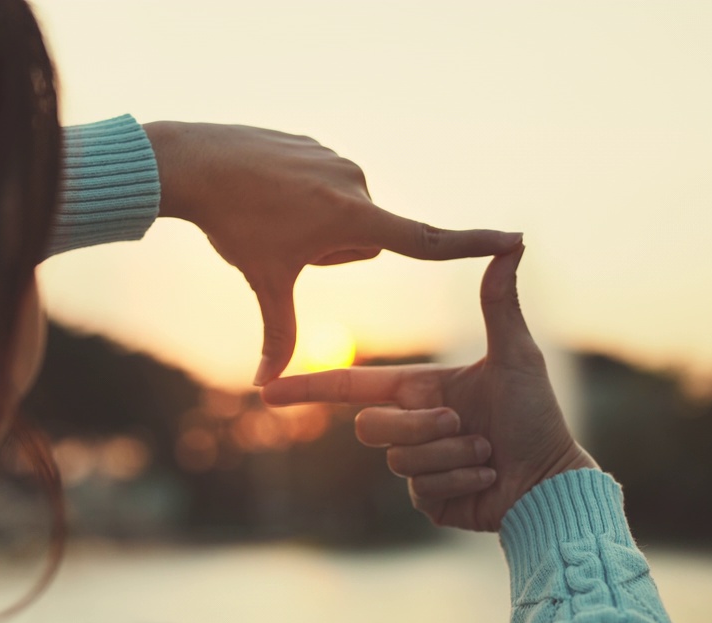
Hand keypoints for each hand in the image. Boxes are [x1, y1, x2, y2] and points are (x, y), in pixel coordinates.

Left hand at [143, 121, 521, 385]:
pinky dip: (299, 197)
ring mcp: (336, 160)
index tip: (515, 239)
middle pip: (364, 238)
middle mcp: (357, 184)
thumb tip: (265, 387)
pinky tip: (265, 193)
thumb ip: (277, 333)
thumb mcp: (264, 281)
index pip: (426, 240)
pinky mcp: (316, 145)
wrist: (197, 162)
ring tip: (271, 217)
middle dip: (332, 251)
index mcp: (354, 218)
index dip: (472, 245)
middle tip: (286, 243)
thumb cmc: (234, 226)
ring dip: (315, 224)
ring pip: (342, 211)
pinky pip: (322, 184)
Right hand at [261, 245, 597, 531]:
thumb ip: (500, 304)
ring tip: (487, 453)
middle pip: (372, 428)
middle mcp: (412, 426)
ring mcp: (418, 467)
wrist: (552, 481)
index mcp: (419, 390)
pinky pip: (421, 489)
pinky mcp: (429, 500)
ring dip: (451, 454)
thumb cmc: (538, 417)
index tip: (268, 389)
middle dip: (422, 427)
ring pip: (400, 460)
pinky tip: (487, 478)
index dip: (308, 388)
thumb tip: (514, 244)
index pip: (351, 387)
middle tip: (466, 425)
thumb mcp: (515, 356)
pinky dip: (460, 480)